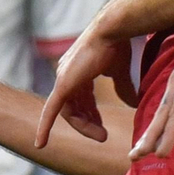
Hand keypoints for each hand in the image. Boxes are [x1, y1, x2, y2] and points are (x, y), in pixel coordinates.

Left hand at [34, 15, 138, 147]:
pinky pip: (51, 112)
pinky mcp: (62, 85)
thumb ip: (123, 88)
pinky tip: (40, 144)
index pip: (82, 97)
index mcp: (78, 70)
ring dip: (84, 126)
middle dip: (89, 122)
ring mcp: (63, 79)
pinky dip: (45, 128)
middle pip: (74, 106)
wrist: (112, 30)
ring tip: (102, 136)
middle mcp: (67, 74)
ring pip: (69, 112)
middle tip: (104, 136)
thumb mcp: (120, 71)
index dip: (91, 113)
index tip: (100, 127)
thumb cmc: (117, 44)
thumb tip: (132, 104)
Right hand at [129, 22, 173, 162]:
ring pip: (164, 113)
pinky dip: (161, 124)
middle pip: (164, 115)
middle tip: (134, 157)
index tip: (160, 154)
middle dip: (150, 137)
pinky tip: (155, 134)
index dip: (170, 133)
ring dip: (151, 132)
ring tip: (138, 152)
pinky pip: (170, 108)